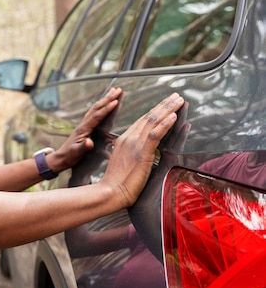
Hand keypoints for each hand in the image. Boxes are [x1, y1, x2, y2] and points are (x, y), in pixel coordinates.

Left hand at [50, 87, 122, 171]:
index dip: (106, 109)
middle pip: (97, 108)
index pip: (97, 116)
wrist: (61, 157)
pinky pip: (94, 112)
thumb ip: (83, 147)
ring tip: (113, 91)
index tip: (116, 101)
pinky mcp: (85, 127)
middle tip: (118, 89)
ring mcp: (84, 124)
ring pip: (95, 108)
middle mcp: (84, 124)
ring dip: (105, 99)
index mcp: (84, 129)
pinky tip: (104, 103)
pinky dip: (101, 105)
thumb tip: (90, 143)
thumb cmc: (70, 156)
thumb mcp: (76, 153)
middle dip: (108, 98)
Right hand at [101, 93, 184, 207]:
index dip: (155, 111)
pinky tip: (174, 116)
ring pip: (153, 121)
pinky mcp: (141, 152)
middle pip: (148, 117)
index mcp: (124, 140)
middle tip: (175, 96)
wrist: (109, 191)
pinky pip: (155, 134)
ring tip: (179, 100)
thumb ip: (131, 155)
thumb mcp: (123, 164)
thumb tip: (138, 154)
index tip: (165, 104)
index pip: (142, 121)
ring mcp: (134, 144)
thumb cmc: (115, 183)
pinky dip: (165, 124)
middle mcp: (129, 138)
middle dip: (163, 105)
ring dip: (168, 109)